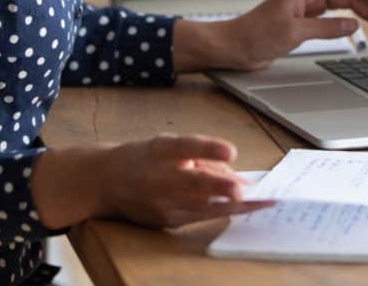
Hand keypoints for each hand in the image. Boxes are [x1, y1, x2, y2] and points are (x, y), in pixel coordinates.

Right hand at [93, 134, 271, 227]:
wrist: (106, 181)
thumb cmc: (145, 157)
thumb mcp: (168, 145)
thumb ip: (201, 155)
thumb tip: (236, 174)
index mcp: (158, 149)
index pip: (184, 146)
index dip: (208, 148)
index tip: (230, 151)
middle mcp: (157, 176)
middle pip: (192, 182)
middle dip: (221, 187)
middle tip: (245, 190)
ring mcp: (160, 202)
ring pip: (200, 205)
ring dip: (232, 205)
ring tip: (261, 202)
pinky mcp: (165, 221)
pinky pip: (198, 216)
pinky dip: (222, 212)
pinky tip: (243, 208)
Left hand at [219, 0, 367, 70]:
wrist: (233, 47)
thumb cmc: (255, 36)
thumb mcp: (294, 33)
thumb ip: (325, 28)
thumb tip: (353, 24)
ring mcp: (304, 7)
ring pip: (340, 6)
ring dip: (361, 15)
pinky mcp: (301, 21)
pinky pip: (330, 17)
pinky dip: (346, 22)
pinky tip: (356, 30)